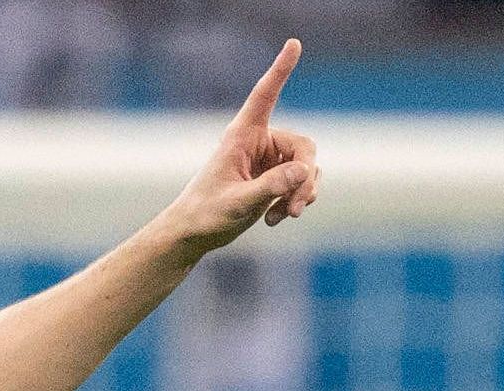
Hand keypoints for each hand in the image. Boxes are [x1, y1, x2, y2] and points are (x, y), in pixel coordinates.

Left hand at [158, 39, 320, 255]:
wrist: (196, 232)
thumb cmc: (206, 213)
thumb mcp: (238, 202)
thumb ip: (270, 187)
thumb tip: (304, 171)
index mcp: (242, 135)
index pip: (265, 95)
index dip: (280, 70)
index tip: (294, 44)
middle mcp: (259, 142)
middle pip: (303, 147)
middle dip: (305, 179)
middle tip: (296, 208)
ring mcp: (269, 160)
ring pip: (307, 167)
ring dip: (302, 194)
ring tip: (284, 216)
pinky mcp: (275, 178)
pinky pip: (302, 183)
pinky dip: (295, 201)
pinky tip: (275, 219)